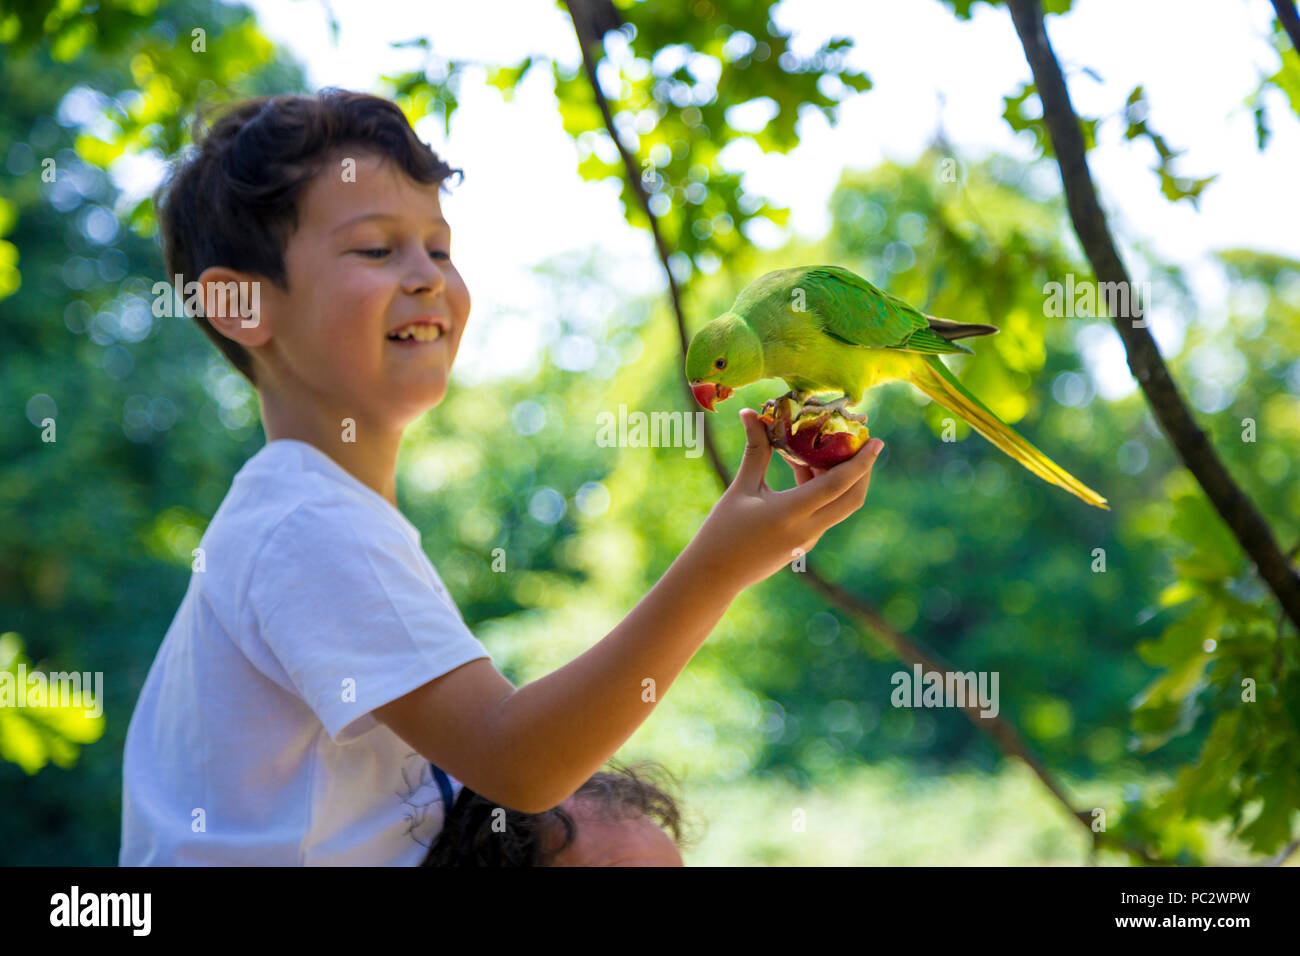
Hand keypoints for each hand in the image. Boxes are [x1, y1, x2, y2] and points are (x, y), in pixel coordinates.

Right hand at [690, 408, 883, 592]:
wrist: (715, 575)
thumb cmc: (722, 530)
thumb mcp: (741, 489)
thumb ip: (755, 451)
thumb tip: (750, 413)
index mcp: (791, 513)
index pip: (838, 485)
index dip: (861, 462)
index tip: (877, 441)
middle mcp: (807, 529)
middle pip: (852, 498)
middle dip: (863, 471)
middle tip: (863, 443)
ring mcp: (808, 539)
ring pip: (839, 505)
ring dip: (840, 478)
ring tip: (824, 448)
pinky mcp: (804, 543)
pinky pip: (824, 512)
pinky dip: (823, 489)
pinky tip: (803, 468)